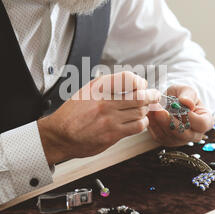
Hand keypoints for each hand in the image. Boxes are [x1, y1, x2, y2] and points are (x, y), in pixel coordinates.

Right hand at [38, 71, 160, 165]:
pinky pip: (136, 127)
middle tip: (154, 96)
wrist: (60, 134)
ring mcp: (109, 119)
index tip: (142, 86)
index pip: (129, 78)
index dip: (140, 82)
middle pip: (139, 96)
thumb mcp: (87, 90)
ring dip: (145, 110)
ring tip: (144, 109)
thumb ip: (107, 85)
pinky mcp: (112, 134)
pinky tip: (138, 122)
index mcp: (99, 87)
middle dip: (151, 96)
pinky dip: (142, 123)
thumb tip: (130, 81)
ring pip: (140, 112)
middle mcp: (105, 102)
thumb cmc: (73, 113)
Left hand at [146, 84, 213, 146]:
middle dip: (170, 122)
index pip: (201, 124)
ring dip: (159, 122)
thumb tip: (186, 102)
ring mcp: (180, 140)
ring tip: (152, 108)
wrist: (170, 102)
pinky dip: (153, 125)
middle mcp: (194, 134)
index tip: (179, 107)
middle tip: (159, 109)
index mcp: (205, 121)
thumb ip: (188, 95)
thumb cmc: (182, 96)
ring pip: (169, 136)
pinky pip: (159, 136)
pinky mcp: (166, 141)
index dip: (191, 117)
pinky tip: (149, 114)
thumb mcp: (187, 90)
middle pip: (184, 134)